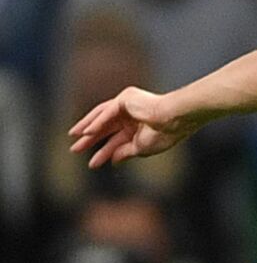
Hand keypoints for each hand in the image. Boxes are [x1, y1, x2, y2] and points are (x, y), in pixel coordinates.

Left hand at [69, 87, 197, 167]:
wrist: (176, 119)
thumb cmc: (165, 134)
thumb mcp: (141, 147)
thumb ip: (125, 152)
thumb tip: (113, 160)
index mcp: (138, 127)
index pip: (116, 140)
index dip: (104, 152)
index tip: (92, 164)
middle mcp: (131, 115)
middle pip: (105, 128)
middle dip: (90, 140)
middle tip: (75, 150)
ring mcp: (128, 105)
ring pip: (102, 117)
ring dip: (87, 127)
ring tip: (74, 137)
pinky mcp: (125, 98)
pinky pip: (107, 112)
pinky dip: (97, 122)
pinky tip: (86, 133)